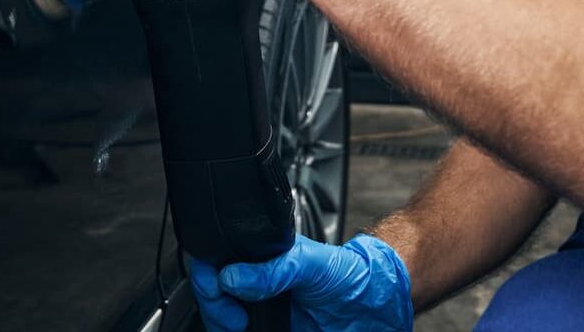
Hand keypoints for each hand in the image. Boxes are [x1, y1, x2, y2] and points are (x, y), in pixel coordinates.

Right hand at [189, 234, 412, 331]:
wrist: (374, 308)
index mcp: (262, 259)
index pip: (219, 262)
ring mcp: (263, 312)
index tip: (217, 288)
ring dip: (221, 325)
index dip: (209, 276)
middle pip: (214, 295)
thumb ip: (274, 268)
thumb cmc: (349, 274)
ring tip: (239, 328)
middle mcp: (257, 285)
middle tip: (235, 318)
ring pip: (223, 322)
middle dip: (215, 306)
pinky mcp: (273, 330)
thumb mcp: (311, 263)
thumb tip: (233, 276)